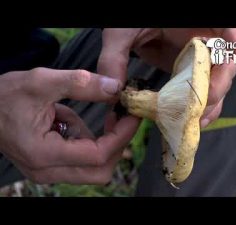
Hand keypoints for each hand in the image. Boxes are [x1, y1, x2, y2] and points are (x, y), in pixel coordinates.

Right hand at [0, 68, 138, 184]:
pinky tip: (75, 123)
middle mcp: (47, 170)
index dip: (121, 136)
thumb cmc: (5, 96)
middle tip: (122, 117)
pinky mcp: (50, 166)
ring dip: (105, 142)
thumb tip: (115, 88)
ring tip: (94, 116)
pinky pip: (81, 161)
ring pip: (93, 169)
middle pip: (100, 170)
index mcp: (44, 154)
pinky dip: (89, 142)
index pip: (98, 155)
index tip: (133, 116)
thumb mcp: (41, 82)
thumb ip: (80, 84)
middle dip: (118, 144)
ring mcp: (48, 171)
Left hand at [97, 28, 235, 126]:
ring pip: (216, 85)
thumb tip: (113, 91)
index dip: (233, 45)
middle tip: (199, 105)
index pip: (226, 33)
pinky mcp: (190, 77)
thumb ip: (115, 57)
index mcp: (196, 24)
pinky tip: (189, 121)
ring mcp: (198, 63)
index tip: (230, 59)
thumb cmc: (129, 23)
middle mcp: (204, 43)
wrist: (130, 31)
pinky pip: (202, 94)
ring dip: (209, 105)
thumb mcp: (121, 32)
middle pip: (225, 66)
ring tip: (194, 121)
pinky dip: (199, 109)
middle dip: (216, 88)